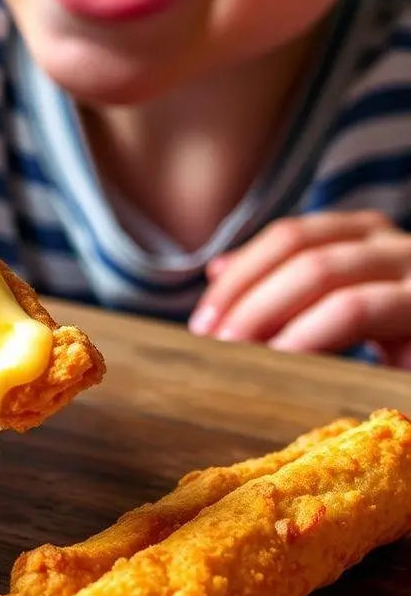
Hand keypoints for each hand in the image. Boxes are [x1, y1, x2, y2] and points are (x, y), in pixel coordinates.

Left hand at [189, 211, 410, 366]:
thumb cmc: (403, 350)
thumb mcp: (341, 313)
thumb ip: (290, 289)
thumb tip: (218, 272)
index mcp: (368, 237)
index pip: (291, 236)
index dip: (241, 273)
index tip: (204, 320)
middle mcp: (394, 243)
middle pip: (300, 249)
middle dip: (246, 295)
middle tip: (211, 341)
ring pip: (323, 271)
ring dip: (268, 311)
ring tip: (236, 351)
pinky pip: (355, 307)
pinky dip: (308, 332)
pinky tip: (280, 358)